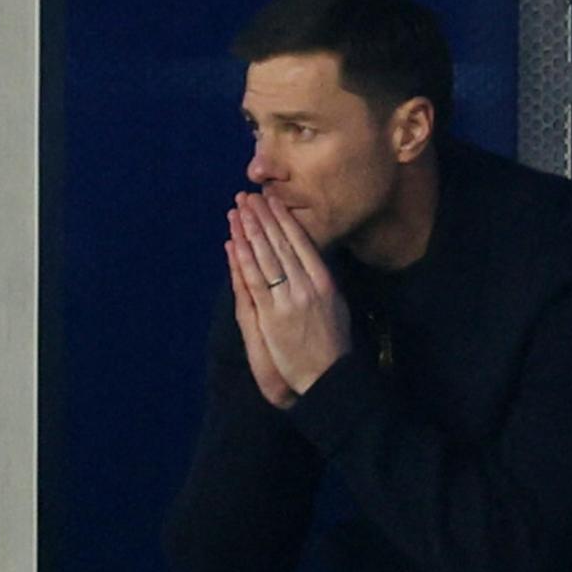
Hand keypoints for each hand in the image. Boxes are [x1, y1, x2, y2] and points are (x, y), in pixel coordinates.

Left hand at [227, 192, 350, 395]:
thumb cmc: (335, 343)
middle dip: (262, 217)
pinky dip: (241, 259)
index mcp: (324, 280)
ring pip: (265, 256)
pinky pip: (253, 281)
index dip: (283, 219)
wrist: (329, 374)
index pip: (300, 241)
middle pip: (279, 243)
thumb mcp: (337, 304)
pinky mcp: (271, 315)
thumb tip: (311, 257)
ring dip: (249, 230)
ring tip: (237, 210)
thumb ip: (322, 279)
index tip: (271, 201)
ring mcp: (287, 299)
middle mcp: (306, 284)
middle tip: (247, 196)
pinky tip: (234, 241)